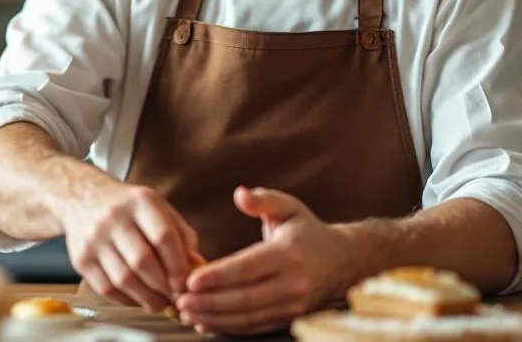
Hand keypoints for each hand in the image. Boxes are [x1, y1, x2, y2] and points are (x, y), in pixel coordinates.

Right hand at [59, 183, 200, 311]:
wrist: (82, 198)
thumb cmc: (129, 207)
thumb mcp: (159, 208)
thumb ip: (182, 235)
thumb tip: (197, 267)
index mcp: (140, 201)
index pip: (163, 236)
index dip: (177, 265)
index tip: (186, 283)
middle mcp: (114, 217)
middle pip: (142, 261)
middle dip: (163, 286)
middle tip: (175, 298)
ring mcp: (94, 238)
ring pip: (123, 279)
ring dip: (146, 298)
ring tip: (159, 303)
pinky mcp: (81, 258)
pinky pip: (106, 288)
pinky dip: (126, 300)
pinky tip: (137, 299)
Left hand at [175, 186, 345, 335]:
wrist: (341, 260)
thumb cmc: (306, 230)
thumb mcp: (288, 206)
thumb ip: (263, 199)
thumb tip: (240, 194)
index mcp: (288, 253)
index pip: (247, 267)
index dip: (218, 276)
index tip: (190, 279)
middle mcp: (293, 283)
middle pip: (244, 298)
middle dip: (209, 302)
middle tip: (180, 300)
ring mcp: (292, 305)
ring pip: (248, 317)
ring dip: (215, 317)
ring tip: (186, 312)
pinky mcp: (289, 318)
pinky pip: (255, 326)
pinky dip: (229, 327)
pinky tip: (206, 322)